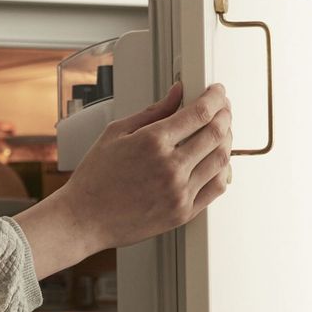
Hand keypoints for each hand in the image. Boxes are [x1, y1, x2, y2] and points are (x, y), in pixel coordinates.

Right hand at [66, 81, 232, 249]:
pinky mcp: (183, 212)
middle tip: (222, 107)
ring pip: (221, 160)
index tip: (216, 92)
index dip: (214, 97)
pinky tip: (217, 161)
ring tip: (222, 131)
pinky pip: (216, 187)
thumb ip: (151, 112)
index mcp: (152, 142)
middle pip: (216, 133)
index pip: (199, 113)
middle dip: (225, 114)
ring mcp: (179, 192)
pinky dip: (223, 170)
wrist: (85, 218)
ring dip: (227, 140)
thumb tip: (176, 94)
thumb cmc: (95, 178)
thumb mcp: (115, 133)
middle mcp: (170, 167)